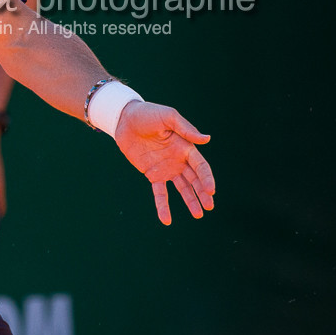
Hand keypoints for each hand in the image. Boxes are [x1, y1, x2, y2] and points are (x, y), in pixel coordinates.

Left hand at [112, 102, 213, 224]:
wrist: (124, 119)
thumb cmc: (148, 114)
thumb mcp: (168, 117)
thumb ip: (186, 129)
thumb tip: (207, 139)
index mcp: (185, 146)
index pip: (200, 165)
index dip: (206, 178)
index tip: (211, 191)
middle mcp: (178, 159)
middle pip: (194, 179)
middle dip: (202, 193)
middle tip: (209, 207)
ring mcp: (166, 168)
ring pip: (182, 188)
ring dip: (190, 201)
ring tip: (198, 215)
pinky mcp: (152, 174)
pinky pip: (159, 193)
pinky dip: (163, 206)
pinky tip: (166, 220)